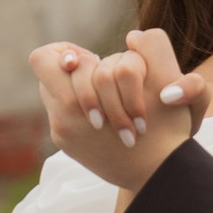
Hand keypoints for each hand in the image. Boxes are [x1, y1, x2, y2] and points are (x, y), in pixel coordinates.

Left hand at [29, 32, 198, 192]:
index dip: (68, 52)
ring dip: (80, 89)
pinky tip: (109, 117)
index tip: (94, 62)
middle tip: (103, 80)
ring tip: (109, 98)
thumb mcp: (168, 77)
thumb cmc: (167, 126)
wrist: (162, 174)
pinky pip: (64, 113)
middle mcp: (62, 120)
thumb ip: (150, 47)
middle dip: (76, 71)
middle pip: (49, 75)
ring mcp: (63, 135)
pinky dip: (83, 109)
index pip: (44, 59)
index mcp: (74, 101)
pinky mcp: (69, 147)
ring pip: (57, 93)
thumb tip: (131, 37)